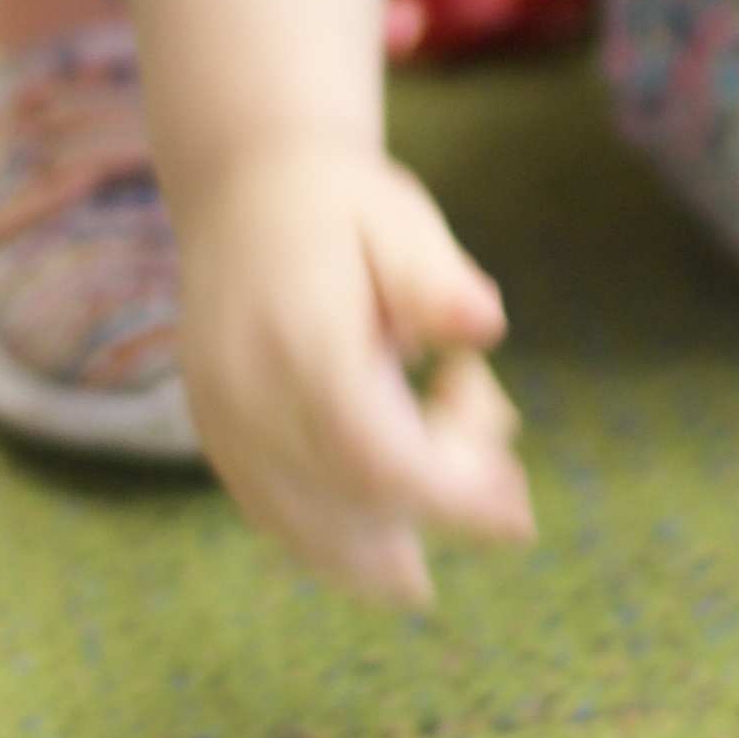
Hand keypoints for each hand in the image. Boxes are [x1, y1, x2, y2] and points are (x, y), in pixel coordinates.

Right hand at [175, 134, 534, 606]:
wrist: (244, 192)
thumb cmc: (342, 206)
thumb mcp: (400, 219)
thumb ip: (438, 279)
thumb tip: (485, 324)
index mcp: (299, 341)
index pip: (375, 456)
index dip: (453, 493)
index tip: (517, 496)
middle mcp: (249, 397)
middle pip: (357, 502)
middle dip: (446, 500)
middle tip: (497, 433)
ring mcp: (226, 428)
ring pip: (314, 536)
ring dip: (400, 545)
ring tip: (466, 481)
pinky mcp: (221, 445)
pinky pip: (284, 523)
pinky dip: (350, 545)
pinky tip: (403, 534)